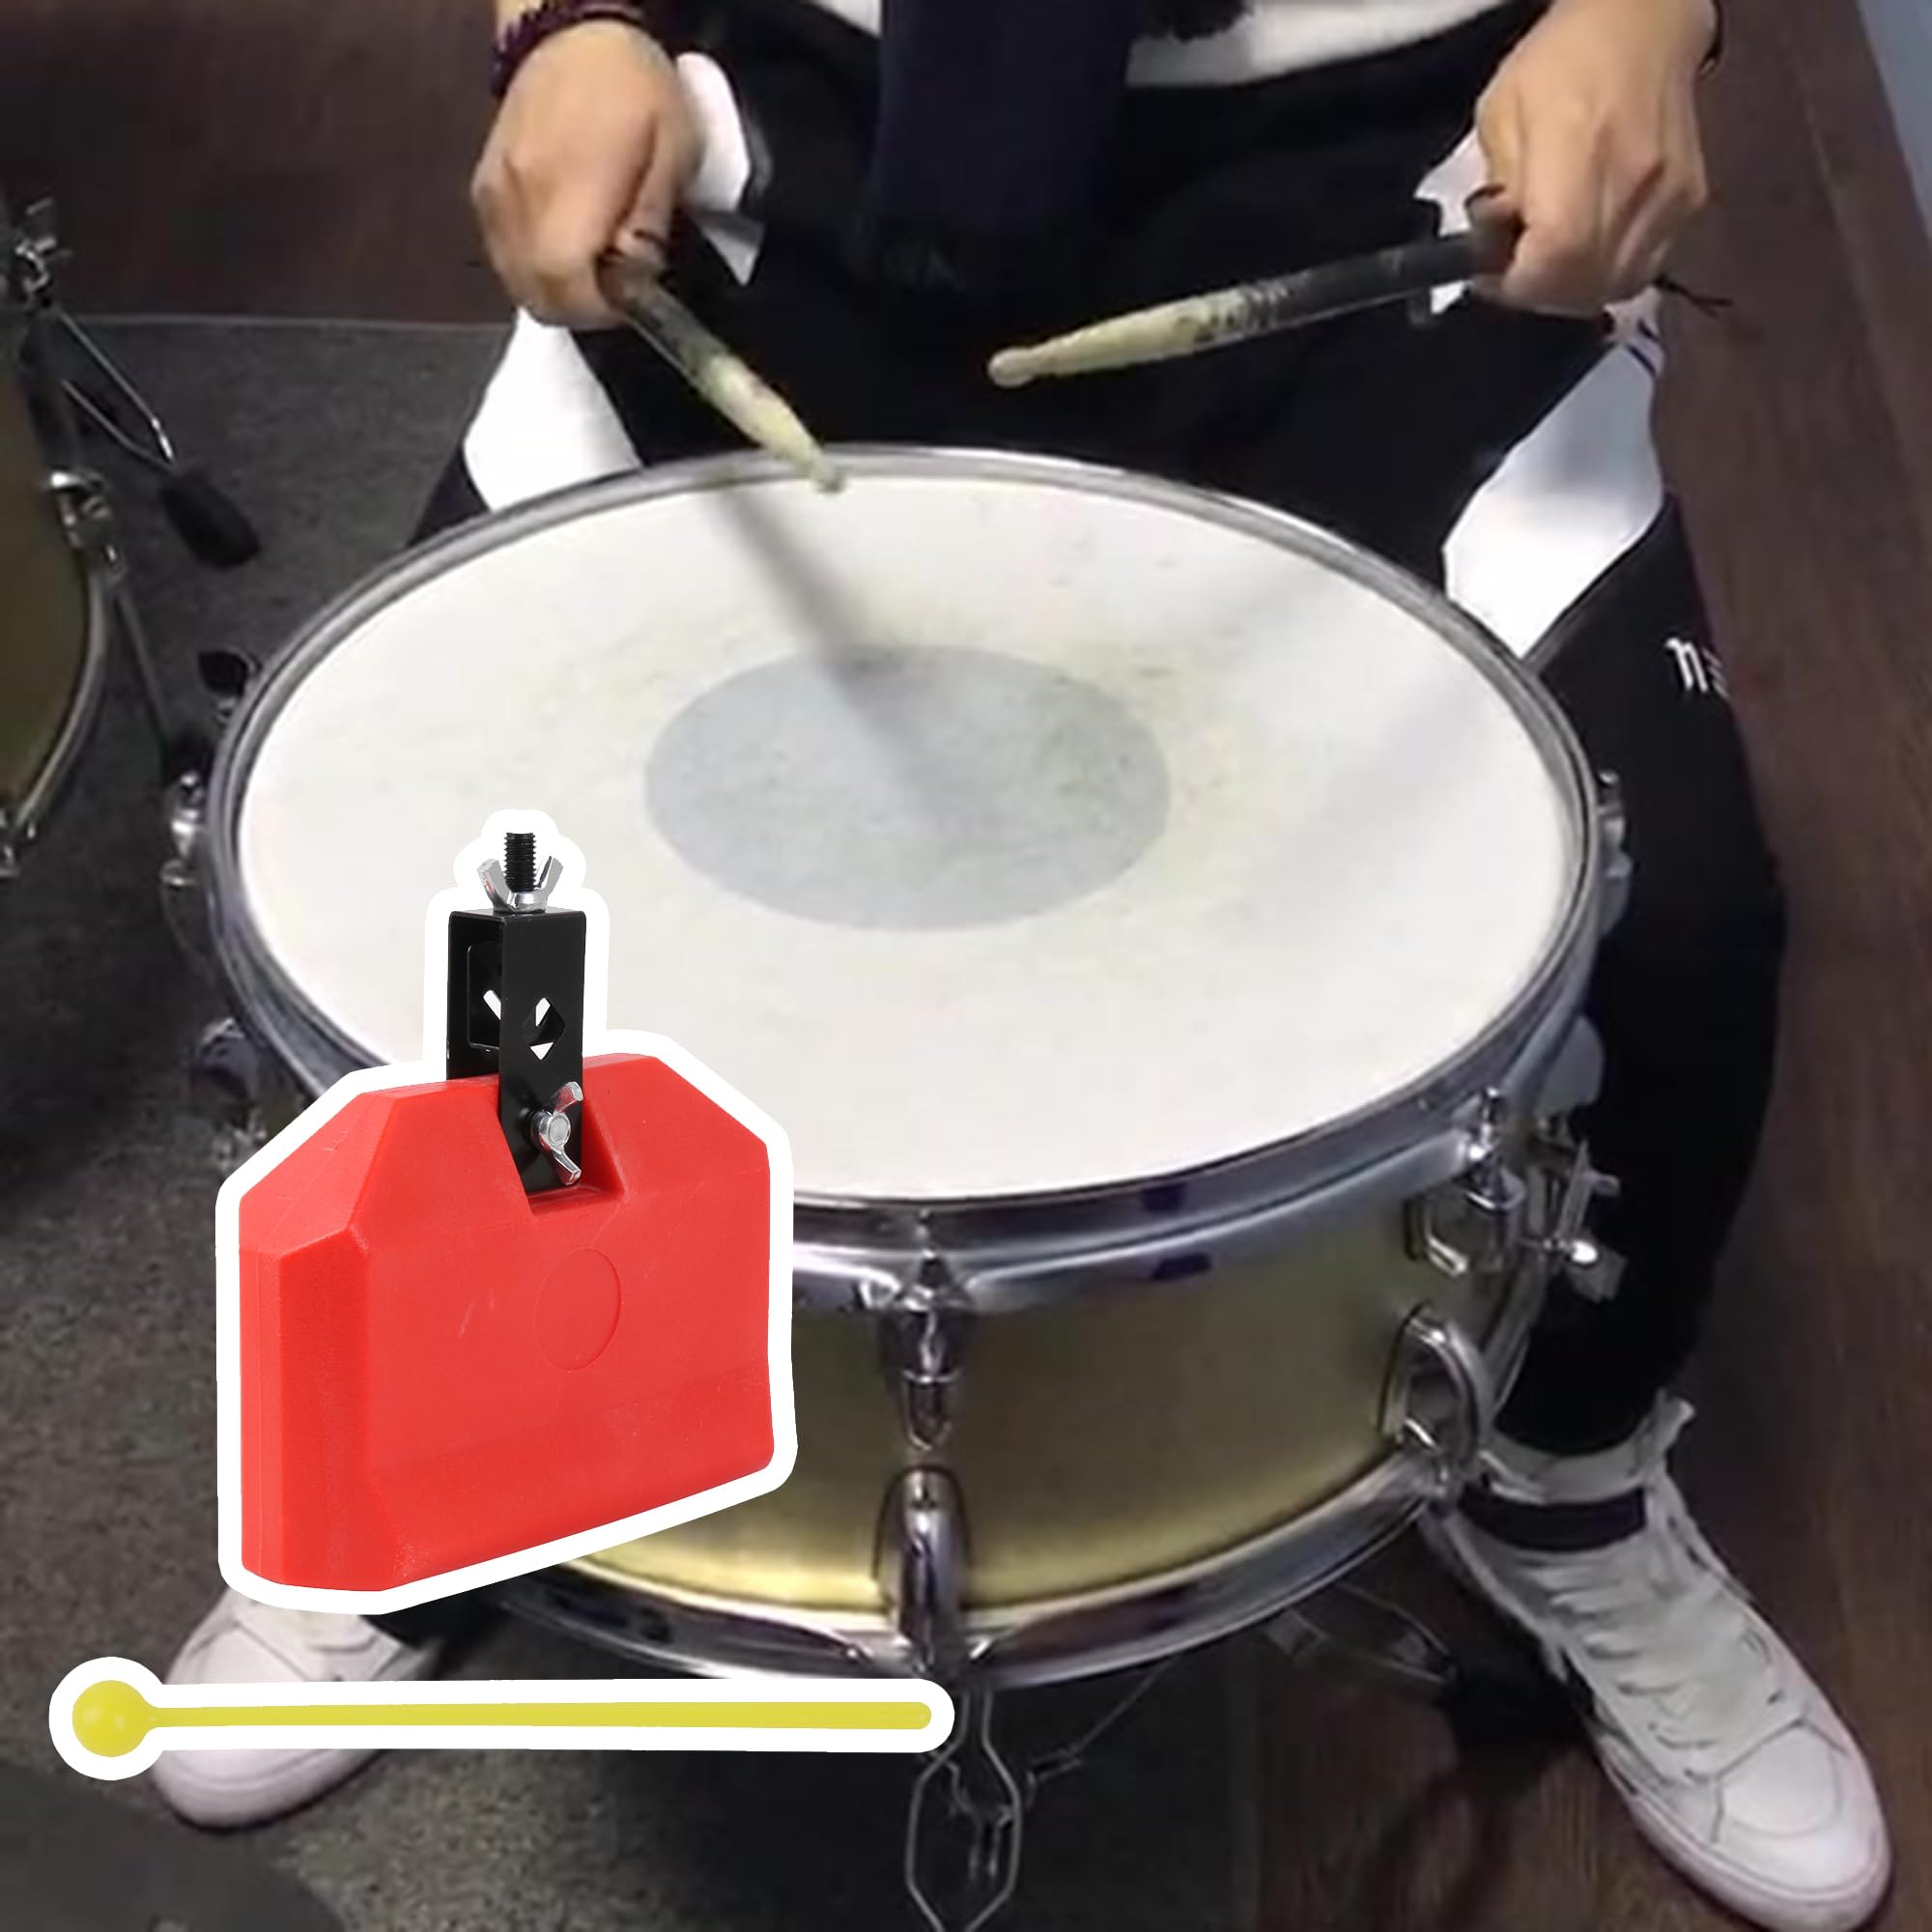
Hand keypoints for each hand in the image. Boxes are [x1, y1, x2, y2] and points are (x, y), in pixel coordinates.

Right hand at [472, 21, 701, 325]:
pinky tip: (567, 242)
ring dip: (558, 290)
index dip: (601, 311)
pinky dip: (536, 267)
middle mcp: (517, 202)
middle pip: (538, 298)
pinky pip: (505, 257)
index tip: (631, 299)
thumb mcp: (673, 155)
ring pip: (518, 283)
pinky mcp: (482, 192)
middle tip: (617, 287)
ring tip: (595, 261)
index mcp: (566, 192)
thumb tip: (636, 280)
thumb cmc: (632, 89)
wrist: (570, 31)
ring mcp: (492, 199)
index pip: (566, 288)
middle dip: (582, 308)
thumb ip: (651, 228)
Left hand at [1475, 0, 1717, 314]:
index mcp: (1580, 155)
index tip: (1492, 274)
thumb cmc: (1563, 60)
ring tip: (1549, 257)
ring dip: (1573, 289)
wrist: (1644, 22)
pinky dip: (1607, 271)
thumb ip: (1497, 190)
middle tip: (1515, 268)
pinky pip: (1643, 267)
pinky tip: (1586, 245)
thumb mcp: (1500, 113)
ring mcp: (1670, 197)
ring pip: (1615, 286)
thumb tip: (1494, 246)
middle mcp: (1634, 183)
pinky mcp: (1690, 201)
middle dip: (1539, 292)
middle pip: (1584, 286)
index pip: (1554, 260)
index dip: (1517, 285)